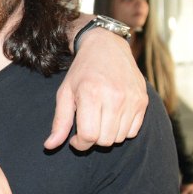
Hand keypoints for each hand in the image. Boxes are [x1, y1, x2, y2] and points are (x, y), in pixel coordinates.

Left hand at [46, 27, 146, 149]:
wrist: (107, 47)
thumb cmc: (82, 72)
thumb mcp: (65, 93)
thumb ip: (59, 122)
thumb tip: (49, 146)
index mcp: (91, 94)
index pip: (89, 136)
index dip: (79, 143)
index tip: (75, 138)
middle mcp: (114, 97)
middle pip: (104, 140)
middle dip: (92, 139)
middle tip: (87, 126)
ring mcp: (131, 99)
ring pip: (119, 138)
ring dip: (107, 135)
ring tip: (100, 119)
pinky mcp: (143, 101)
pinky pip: (133, 131)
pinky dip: (122, 130)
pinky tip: (113, 117)